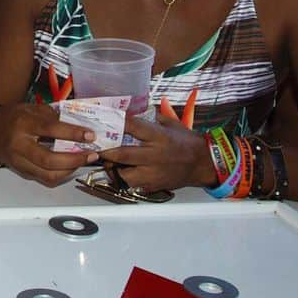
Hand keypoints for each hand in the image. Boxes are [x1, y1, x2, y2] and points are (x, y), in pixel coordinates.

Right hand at [0, 103, 97, 187]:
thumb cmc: (11, 117)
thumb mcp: (30, 109)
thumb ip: (52, 116)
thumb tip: (77, 125)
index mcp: (22, 124)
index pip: (50, 129)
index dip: (72, 133)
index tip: (90, 135)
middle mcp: (20, 145)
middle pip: (49, 160)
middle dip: (74, 159)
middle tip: (91, 154)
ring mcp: (20, 162)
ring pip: (49, 175)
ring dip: (70, 170)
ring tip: (83, 161)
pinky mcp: (22, 173)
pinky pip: (45, 179)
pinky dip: (61, 174)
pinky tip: (70, 166)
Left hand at [99, 113, 213, 192]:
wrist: (204, 163)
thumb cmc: (186, 141)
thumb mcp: (169, 123)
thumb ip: (149, 117)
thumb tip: (128, 111)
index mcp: (159, 137)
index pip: (133, 127)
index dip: (116, 122)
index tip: (102, 118)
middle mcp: (155, 156)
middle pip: (123, 154)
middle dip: (105, 150)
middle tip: (93, 145)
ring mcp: (154, 173)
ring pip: (125, 175)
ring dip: (112, 168)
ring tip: (106, 160)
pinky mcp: (155, 185)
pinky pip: (134, 184)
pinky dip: (124, 178)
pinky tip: (120, 170)